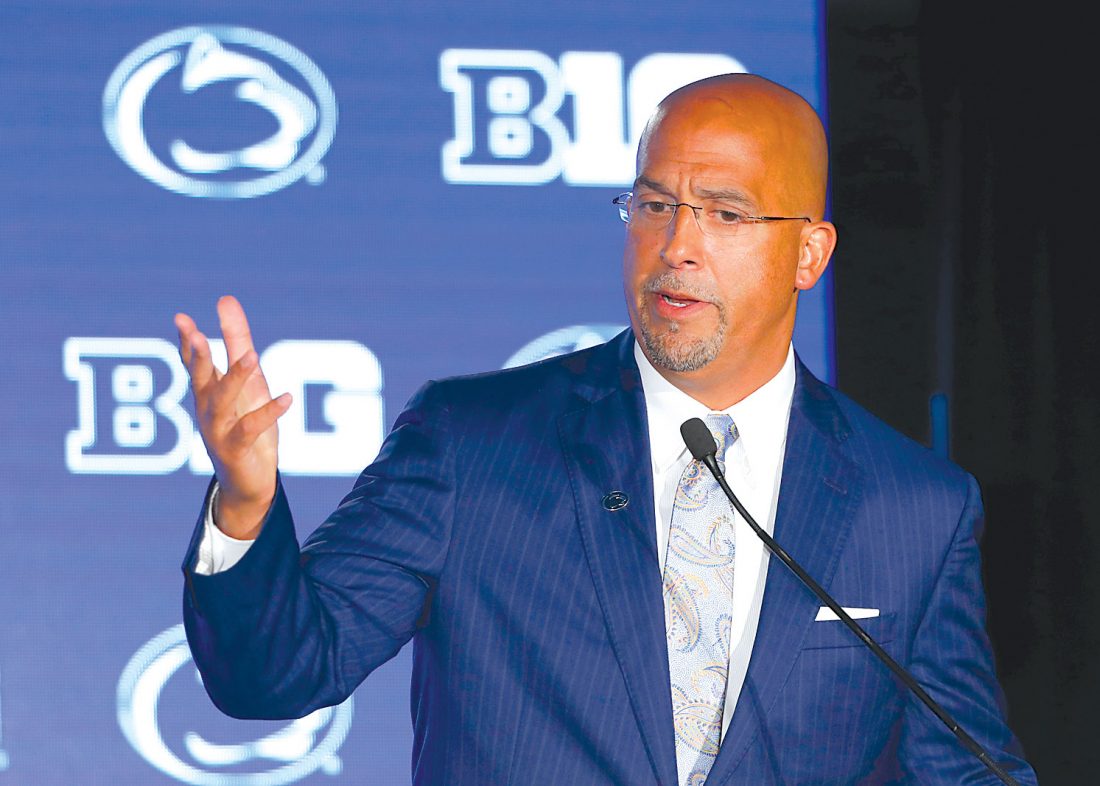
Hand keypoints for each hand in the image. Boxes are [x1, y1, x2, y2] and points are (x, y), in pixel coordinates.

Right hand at [175, 296, 291, 538]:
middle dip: (198, 357)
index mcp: (208, 393)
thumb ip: (237, 340)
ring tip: (252, 356)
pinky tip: (286, 398)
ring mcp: (219, 432)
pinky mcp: (238, 450)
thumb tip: (226, 299)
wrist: (247, 483)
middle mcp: (208, 410)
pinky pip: (251, 429)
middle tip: (194, 334)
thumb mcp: (247, 380)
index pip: (195, 364)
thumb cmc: (245, 425)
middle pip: (201, 380)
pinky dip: (268, 413)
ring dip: (236, 379)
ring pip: (224, 402)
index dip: (187, 343)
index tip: (181, 319)